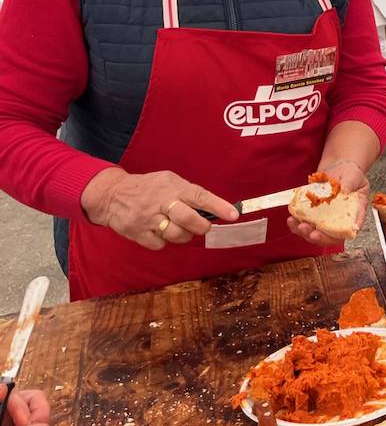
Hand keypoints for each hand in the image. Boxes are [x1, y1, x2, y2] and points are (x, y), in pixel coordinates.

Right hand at [80, 167, 238, 249]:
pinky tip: (160, 232)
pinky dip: (164, 241)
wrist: (112, 195)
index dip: (218, 206)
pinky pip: (160, 244)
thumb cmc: (149, 188)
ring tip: (180, 228)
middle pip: (188, 219)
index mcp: (173, 187)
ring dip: (184, 236)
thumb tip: (214, 209)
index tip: (233, 215)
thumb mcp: (169, 181)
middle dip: (201, 226)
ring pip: (176, 235)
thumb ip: (189, 193)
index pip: (200, 196)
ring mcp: (148, 219)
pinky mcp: (137, 233)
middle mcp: (161, 202)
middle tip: (203, 227)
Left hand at [287, 160, 369, 246]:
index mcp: (354, 212)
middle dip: (320, 237)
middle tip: (312, 233)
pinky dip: (297, 224)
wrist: (337, 166)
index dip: (343, 234)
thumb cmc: (350, 173)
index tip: (333, 235)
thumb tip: (344, 190)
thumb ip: (350, 183)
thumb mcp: (354, 176)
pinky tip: (292, 219)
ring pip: (316, 233)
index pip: (352, 227)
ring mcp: (326, 218)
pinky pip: (305, 223)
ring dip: (306, 233)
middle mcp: (340, 219)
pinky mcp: (313, 214)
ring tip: (298, 226)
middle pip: (331, 236)